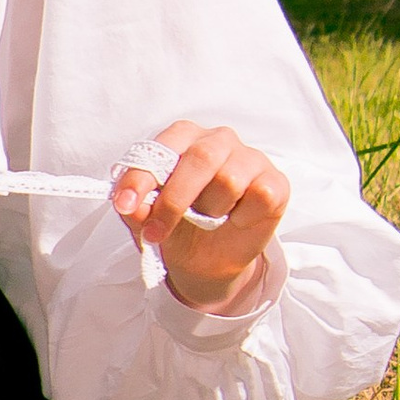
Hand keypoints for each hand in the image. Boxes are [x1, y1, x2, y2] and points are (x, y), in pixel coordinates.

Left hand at [112, 119, 287, 314]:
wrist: (209, 261)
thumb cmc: (178, 227)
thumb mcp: (148, 222)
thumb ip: (137, 210)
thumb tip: (130, 205)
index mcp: (183, 138)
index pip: (162, 147)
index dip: (141, 176)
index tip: (124, 204)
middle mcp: (218, 140)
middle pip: (200, 159)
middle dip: (174, 201)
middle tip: (156, 232)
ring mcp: (250, 158)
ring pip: (229, 180)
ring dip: (210, 212)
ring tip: (206, 220)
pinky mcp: (275, 182)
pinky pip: (259, 195)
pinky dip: (241, 217)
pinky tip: (235, 220)